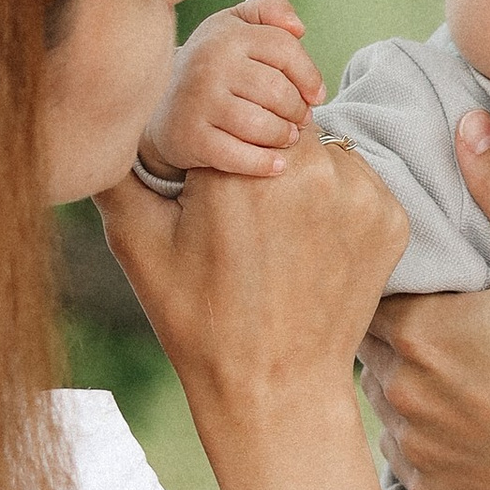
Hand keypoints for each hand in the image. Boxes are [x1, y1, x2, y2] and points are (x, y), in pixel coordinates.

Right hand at [97, 132, 406, 411]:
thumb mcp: (137, 242)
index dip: (227, 127)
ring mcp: (361, 195)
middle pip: (288, 123)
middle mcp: (311, 171)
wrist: (275, 390)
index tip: (216, 175)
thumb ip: (113, 167)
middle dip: (268, 150)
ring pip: (327, 151)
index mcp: (242, 168)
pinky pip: (361, 184)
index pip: (242, 99)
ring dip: (306, 175)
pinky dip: (339, 204)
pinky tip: (311, 249)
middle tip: (248, 211)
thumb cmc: (197, 319)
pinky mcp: (392, 219)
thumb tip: (97, 115)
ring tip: (280, 235)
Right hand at [146, 0, 324, 177]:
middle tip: (301, 120)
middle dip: (298, 110)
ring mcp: (198, 102)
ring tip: (288, 137)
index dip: (309, 75)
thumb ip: (269, 10)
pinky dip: (264, 163)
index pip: (285, 49)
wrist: (161, 105)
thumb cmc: (214, 63)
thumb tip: (298, 28)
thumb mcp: (235, 25)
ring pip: (262, 125)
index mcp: (227, 34)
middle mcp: (210, 64)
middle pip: (278, 91)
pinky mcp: (190, 138)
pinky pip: (239, 156)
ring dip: (284, 136)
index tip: (316, 95)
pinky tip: (277, 164)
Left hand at [362, 113, 489, 489]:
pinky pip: (413, 459)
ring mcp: (412, 449)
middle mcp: (399, 392)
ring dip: (417, 390)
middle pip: (375, 348)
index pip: (370, 293)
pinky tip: (479, 432)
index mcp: (418, 332)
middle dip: (406, 337)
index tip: (429, 285)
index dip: (394, 285)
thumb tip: (469, 125)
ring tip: (473, 382)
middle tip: (459, 333)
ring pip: (391, 404)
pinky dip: (435, 443)